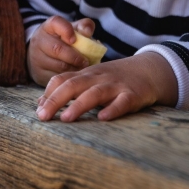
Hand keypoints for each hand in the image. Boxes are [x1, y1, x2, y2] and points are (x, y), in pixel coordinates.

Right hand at [27, 15, 94, 85]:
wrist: (43, 53)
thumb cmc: (63, 39)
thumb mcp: (73, 29)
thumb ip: (83, 26)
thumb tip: (87, 32)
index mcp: (49, 26)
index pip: (56, 23)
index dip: (66, 30)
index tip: (74, 40)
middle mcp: (39, 40)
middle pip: (57, 49)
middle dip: (75, 56)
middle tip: (86, 61)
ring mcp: (37, 57)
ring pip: (58, 65)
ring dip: (73, 68)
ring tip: (82, 68)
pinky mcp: (38, 73)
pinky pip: (56, 77)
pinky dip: (68, 77)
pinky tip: (74, 75)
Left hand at [36, 53, 177, 121]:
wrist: (150, 70)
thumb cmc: (115, 78)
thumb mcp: (92, 78)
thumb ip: (69, 87)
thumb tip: (40, 103)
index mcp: (87, 74)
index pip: (63, 79)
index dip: (49, 93)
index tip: (38, 110)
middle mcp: (99, 78)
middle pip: (74, 85)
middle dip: (56, 99)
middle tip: (42, 116)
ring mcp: (116, 86)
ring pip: (95, 93)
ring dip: (79, 105)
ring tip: (65, 118)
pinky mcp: (133, 95)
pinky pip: (122, 102)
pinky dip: (113, 109)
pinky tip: (103, 118)